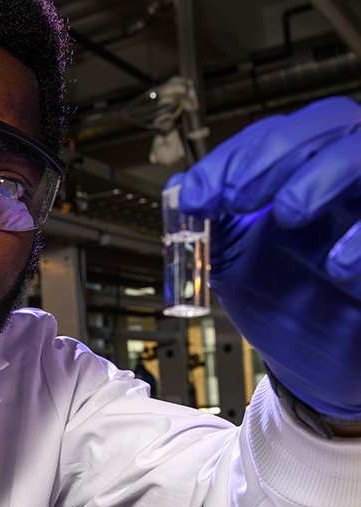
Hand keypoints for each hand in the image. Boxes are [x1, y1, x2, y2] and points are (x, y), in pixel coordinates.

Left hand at [170, 96, 360, 418]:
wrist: (316, 364)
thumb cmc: (281, 307)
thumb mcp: (234, 262)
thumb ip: (213, 223)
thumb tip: (181, 187)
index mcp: (300, 176)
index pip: (274, 133)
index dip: (233, 156)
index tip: (197, 193)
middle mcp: (344, 181)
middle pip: (328, 122)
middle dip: (274, 154)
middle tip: (235, 197)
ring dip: (321, 174)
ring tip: (287, 213)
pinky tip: (336, 265)